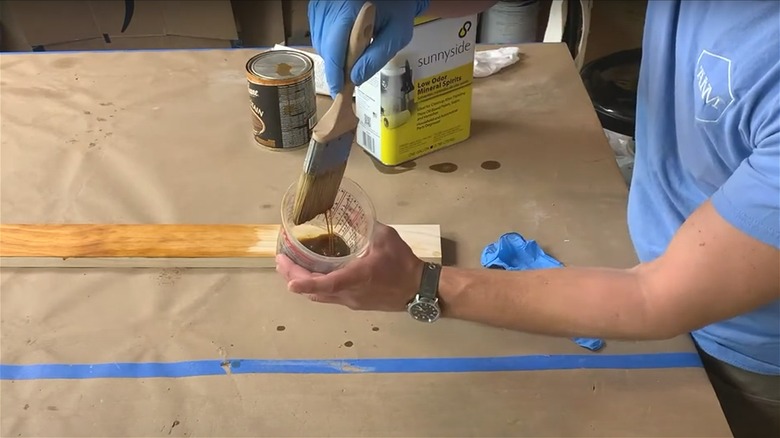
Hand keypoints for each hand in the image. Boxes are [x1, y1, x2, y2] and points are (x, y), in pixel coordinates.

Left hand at [276, 222, 424, 310]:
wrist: (419, 289)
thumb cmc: (403, 264)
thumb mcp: (386, 237)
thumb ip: (367, 226)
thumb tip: (350, 214)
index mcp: (357, 277)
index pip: (326, 284)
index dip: (304, 282)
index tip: (287, 277)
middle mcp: (350, 294)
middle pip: (314, 292)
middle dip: (293, 277)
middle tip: (280, 260)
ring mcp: (351, 301)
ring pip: (319, 297)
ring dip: (302, 284)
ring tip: (290, 267)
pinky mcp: (355, 303)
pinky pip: (328, 297)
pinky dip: (315, 287)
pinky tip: (314, 273)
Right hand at [308, 0, 429, 96]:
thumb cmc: (397, 11)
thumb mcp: (396, 35)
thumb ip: (376, 58)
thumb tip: (355, 79)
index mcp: (348, 9)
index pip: (334, 48)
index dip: (335, 73)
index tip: (338, 91)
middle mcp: (329, 6)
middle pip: (325, 47)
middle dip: (336, 67)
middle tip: (347, 80)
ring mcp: (321, 6)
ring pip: (320, 42)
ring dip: (333, 56)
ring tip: (350, 59)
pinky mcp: (318, 8)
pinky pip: (319, 35)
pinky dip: (330, 45)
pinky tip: (344, 45)